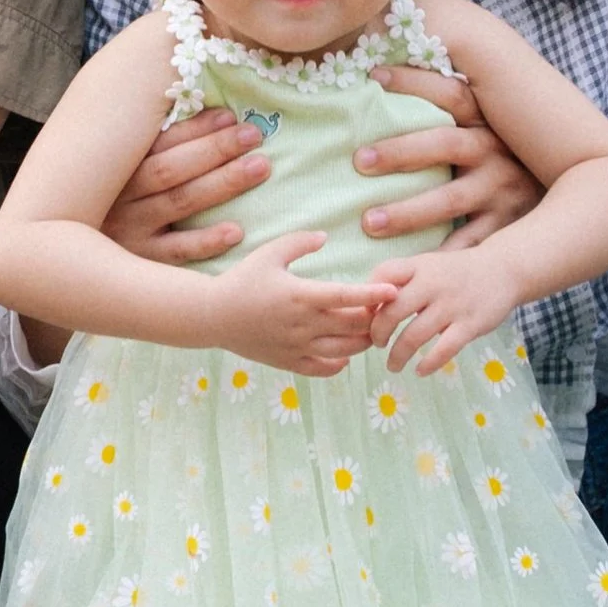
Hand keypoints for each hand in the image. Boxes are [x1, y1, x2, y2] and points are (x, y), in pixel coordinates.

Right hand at [102, 102, 273, 263]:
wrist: (77, 260)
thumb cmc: (112, 204)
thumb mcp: (120, 172)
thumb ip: (151, 148)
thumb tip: (209, 116)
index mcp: (115, 167)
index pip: (159, 142)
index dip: (195, 129)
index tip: (230, 117)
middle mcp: (119, 197)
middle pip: (172, 169)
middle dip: (215, 149)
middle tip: (253, 136)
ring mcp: (129, 231)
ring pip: (179, 203)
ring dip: (222, 184)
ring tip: (259, 168)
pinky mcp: (142, 264)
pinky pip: (177, 252)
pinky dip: (206, 240)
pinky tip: (236, 231)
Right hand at [211, 227, 392, 377]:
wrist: (212, 315)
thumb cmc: (242, 280)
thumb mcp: (269, 253)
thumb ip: (299, 242)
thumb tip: (325, 237)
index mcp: (301, 295)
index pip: (347, 296)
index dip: (374, 295)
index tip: (394, 291)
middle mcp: (303, 324)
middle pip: (353, 326)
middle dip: (373, 317)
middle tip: (380, 306)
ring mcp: (298, 347)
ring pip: (345, 350)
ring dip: (362, 340)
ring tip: (367, 328)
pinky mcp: (290, 362)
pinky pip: (324, 369)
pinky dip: (341, 363)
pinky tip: (344, 351)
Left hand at [356, 64, 542, 249]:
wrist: (573, 188)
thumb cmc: (507, 151)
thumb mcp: (490, 123)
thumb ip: (452, 105)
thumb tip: (393, 68)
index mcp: (488, 120)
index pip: (452, 92)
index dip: (417, 81)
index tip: (375, 76)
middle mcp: (496, 152)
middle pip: (445, 145)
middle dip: (401, 152)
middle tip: (361, 161)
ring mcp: (501, 192)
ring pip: (450, 201)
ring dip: (408, 212)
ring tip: (370, 222)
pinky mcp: (503, 228)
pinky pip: (465, 245)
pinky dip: (436, 258)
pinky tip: (405, 267)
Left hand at [376, 238, 526, 380]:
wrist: (504, 270)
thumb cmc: (457, 272)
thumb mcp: (429, 265)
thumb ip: (403, 281)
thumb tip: (369, 306)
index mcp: (419, 265)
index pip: (383, 274)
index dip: (369, 296)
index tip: (366, 315)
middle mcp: (433, 283)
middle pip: (392, 311)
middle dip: (378, 333)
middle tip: (376, 344)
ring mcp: (452, 304)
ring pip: (414, 336)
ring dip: (398, 355)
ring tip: (393, 365)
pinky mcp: (470, 324)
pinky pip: (443, 350)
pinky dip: (428, 364)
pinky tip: (420, 370)